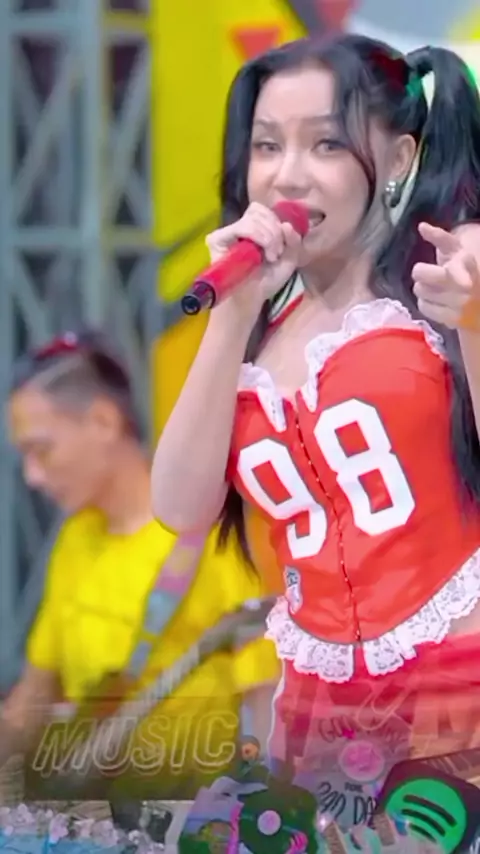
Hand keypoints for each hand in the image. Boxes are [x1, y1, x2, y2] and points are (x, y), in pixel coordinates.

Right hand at [206, 202, 302, 321]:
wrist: (251, 300)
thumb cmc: (266, 282)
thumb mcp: (289, 259)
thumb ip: (293, 240)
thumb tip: (285, 224)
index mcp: (253, 228)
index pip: (263, 210)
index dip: (276, 224)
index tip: (281, 248)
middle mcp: (238, 228)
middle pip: (259, 211)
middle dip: (274, 232)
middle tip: (275, 254)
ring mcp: (226, 233)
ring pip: (253, 218)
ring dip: (269, 237)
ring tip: (270, 257)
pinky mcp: (217, 239)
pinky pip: (242, 226)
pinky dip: (257, 236)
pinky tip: (259, 255)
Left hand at [412, 223, 479, 330]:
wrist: (479, 303)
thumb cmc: (464, 271)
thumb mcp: (456, 251)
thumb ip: (439, 237)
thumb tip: (421, 226)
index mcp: (466, 262)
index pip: (459, 265)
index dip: (457, 273)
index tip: (463, 284)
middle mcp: (464, 284)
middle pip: (420, 272)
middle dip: (421, 272)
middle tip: (430, 275)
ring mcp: (459, 303)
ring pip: (419, 290)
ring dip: (423, 288)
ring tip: (436, 289)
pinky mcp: (452, 319)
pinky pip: (422, 306)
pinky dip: (426, 303)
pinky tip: (437, 301)